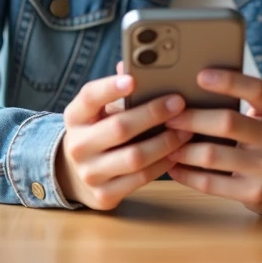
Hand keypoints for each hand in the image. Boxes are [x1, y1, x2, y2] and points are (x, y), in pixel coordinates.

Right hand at [55, 73, 191, 210]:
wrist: (75, 175)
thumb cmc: (98, 132)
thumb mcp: (98, 111)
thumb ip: (115, 91)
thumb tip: (130, 66)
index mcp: (75, 117)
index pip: (90, 97)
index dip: (110, 88)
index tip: (133, 79)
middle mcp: (77, 145)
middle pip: (119, 127)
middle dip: (153, 114)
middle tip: (178, 103)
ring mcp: (89, 173)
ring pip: (134, 157)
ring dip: (165, 142)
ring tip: (186, 130)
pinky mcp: (103, 195)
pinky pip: (140, 179)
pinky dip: (162, 165)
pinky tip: (176, 153)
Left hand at [163, 70, 261, 214]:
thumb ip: (242, 101)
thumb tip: (191, 90)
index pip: (257, 90)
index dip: (228, 81)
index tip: (200, 76)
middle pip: (228, 122)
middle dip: (192, 119)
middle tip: (168, 118)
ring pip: (213, 155)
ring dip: (183, 149)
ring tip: (166, 143)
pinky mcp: (255, 193)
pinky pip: (211, 183)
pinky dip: (187, 174)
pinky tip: (173, 167)